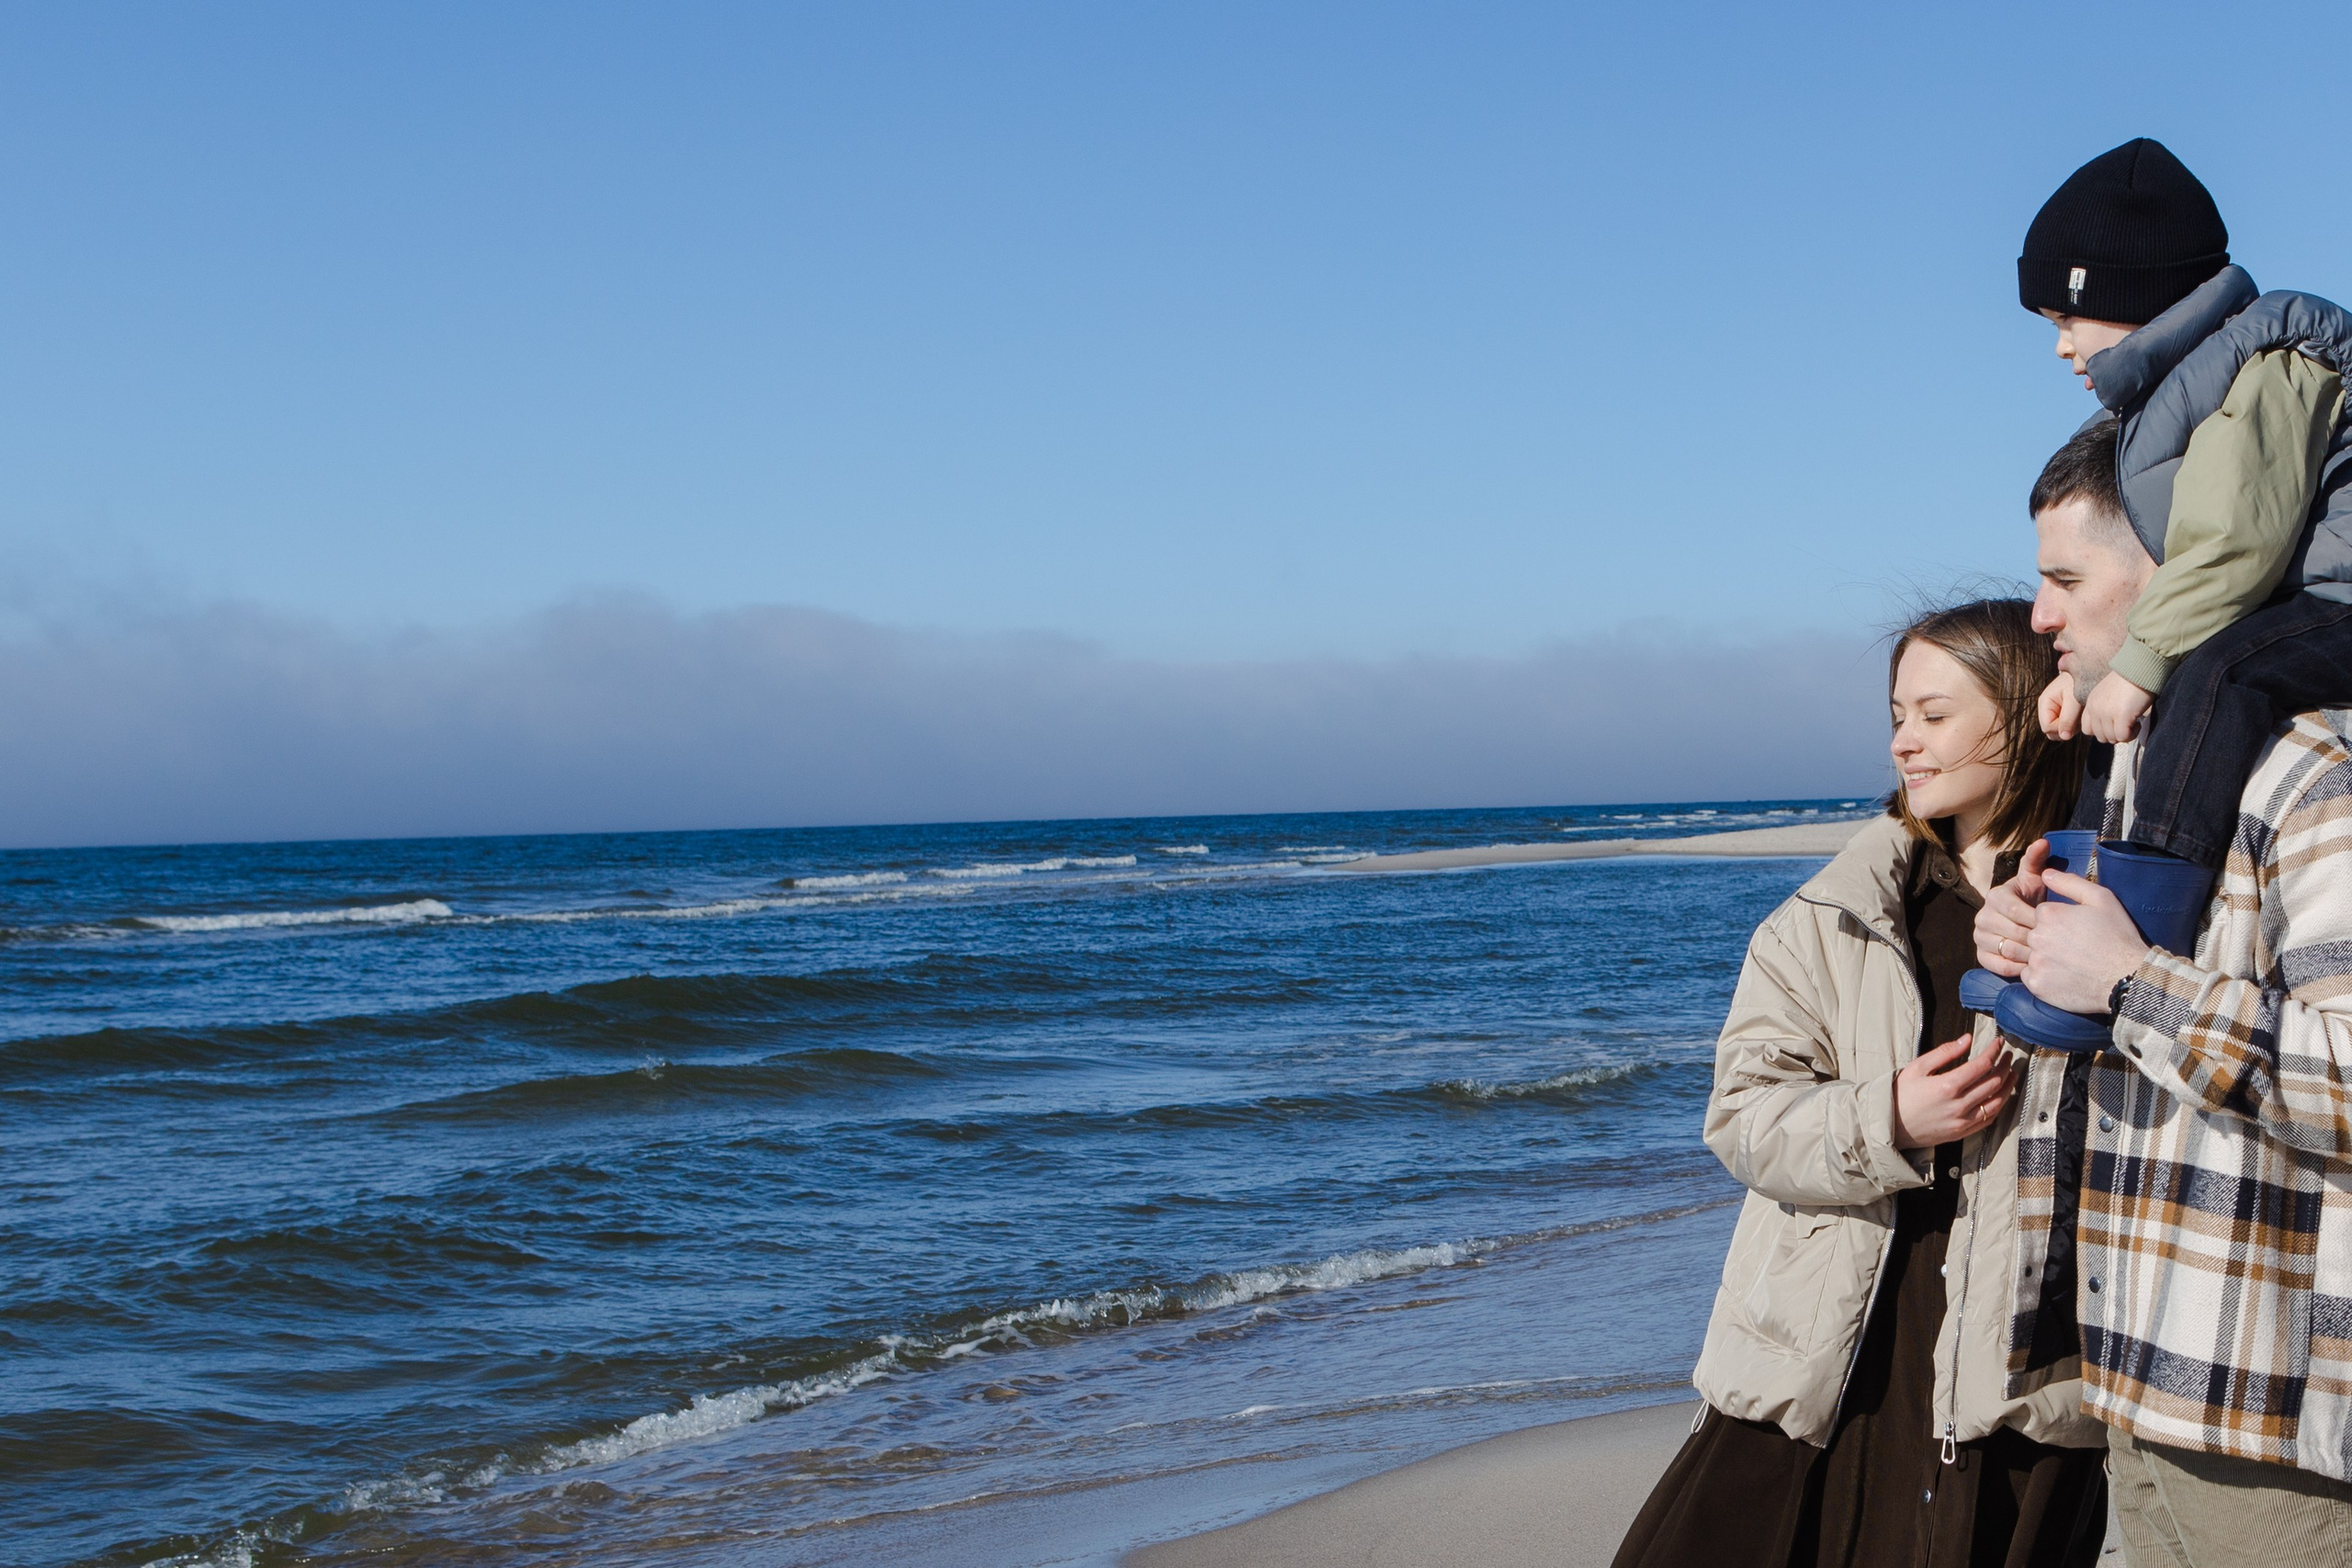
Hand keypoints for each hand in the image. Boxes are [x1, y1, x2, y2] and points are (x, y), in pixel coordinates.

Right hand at [1892, 1034, 2013, 1148]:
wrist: (1890, 1127)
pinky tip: (2001, 1095)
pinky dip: (2000, 1104)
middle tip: (2007, 1055)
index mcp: (1947, 1086)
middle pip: (1993, 1081)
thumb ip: (1944, 1052)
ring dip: (2008, 1085)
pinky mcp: (1963, 1131)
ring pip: (1997, 1101)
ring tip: (2011, 1072)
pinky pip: (1989, 1118)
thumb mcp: (1917, 1067)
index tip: (1998, 1042)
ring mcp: (1963, 1120)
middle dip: (2004, 1065)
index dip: (1994, 1051)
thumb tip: (1966, 1040)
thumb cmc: (1900, 1096)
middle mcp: (1959, 1105)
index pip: (1982, 1065)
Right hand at [1973, 839, 2048, 976]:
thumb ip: (2037, 860)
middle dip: (2034, 938)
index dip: (2033, 917)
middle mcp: (1981, 916)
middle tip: (2055, 944)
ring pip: (2004, 948)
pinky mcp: (1980, 955)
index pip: (2011, 909)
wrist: (2025, 921)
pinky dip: (2014, 967)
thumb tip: (2043, 841)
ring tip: (2046, 955)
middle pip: (2010, 931)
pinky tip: (2031, 965)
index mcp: (1994, 896)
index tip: (2054, 924)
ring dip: (2027, 954)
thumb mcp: (2036, 879)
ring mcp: (1979, 936)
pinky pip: (1996, 964)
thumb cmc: (2034, 899)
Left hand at [2022, 869, 2152, 1012]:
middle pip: (2032, 933)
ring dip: (2042, 956)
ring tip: (2067, 962)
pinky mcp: (2036, 985)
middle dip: (2048, 938)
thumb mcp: (2102, 899)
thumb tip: (2045, 873)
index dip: (2058, 921)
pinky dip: (2041, 976)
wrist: (2128, 978)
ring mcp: (2035, 962)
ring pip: (2027, 955)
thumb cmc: (2117, 936)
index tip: (2076, 930)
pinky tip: (2062, 976)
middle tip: (2073, 948)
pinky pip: (2029, 976)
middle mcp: (2036, 937)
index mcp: (2048, 914)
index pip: (2040, 913)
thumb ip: (2070, 883)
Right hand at [2038, 672, 2082, 740]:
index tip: (2075, 722)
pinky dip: (2076, 724)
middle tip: (2079, 718)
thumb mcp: (2074, 700)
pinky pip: (2067, 728)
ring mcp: (2055, 711)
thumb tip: (2063, 737)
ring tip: (2081, 714)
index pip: (2047, 727)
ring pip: (2059, 731)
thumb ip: (2067, 719)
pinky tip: (2082, 715)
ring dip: (2072, 727)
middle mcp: (2047, 708)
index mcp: (2045, 702)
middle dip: (2066, 729)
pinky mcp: (2064, 714)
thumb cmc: (2080, 682)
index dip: (2060, 728)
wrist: (2090, 671)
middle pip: (2051, 731)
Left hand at [2082, 670, 2154, 744]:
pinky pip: (2123, 737)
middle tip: (2127, 724)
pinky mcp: (2121, 716)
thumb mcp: (2108, 694)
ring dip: (2124, 735)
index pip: (2087, 729)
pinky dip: (2132, 734)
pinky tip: (2138, 723)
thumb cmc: (2129, 680)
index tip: (2115, 724)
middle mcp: (2095, 709)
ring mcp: (2106, 713)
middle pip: (2100, 736)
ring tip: (2133, 722)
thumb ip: (2103, 709)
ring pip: (2111, 738)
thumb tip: (2110, 729)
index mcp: (2090, 703)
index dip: (2102, 731)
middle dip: (2115, 734)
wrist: (2140, 667)